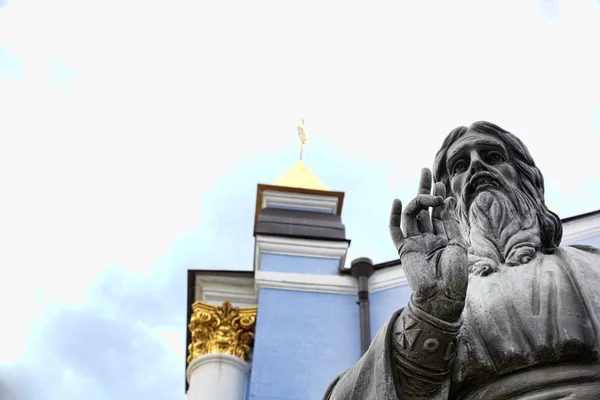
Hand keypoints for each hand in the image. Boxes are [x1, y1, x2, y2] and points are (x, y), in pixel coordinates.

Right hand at [389, 168, 468, 322]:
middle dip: (424, 189)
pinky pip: (395, 230)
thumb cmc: (455, 275)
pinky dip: (393, 216)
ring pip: (412, 215)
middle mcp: (428, 238)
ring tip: (428, 191)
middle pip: (423, 208)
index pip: (439, 212)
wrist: (442, 297)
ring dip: (418, 200)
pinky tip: (396, 201)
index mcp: (443, 239)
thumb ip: (451, 221)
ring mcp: (415, 243)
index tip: (442, 183)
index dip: (440, 197)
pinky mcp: (404, 249)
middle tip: (425, 170)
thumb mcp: (458, 244)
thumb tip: (448, 199)